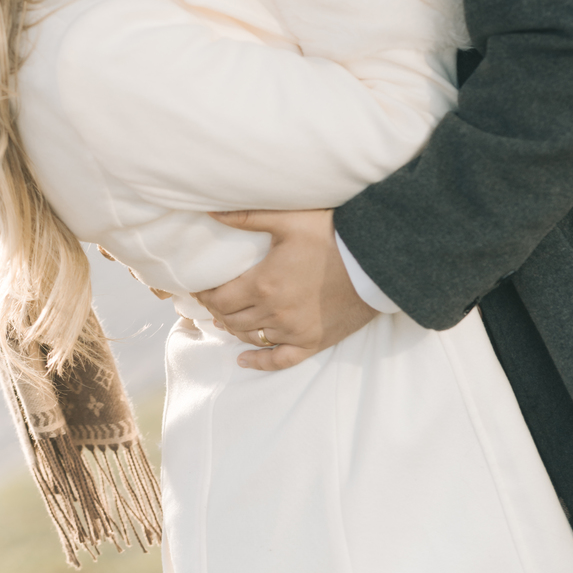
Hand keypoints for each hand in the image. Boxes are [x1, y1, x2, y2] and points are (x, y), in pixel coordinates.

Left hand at [193, 209, 376, 370]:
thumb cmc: (331, 235)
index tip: (198, 288)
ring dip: (234, 328)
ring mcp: (294, 331)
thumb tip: (211, 210)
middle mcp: (275, 313)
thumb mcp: (288, 219)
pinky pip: (281, 360)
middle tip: (211, 300)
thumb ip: (247, 216)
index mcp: (264, 284)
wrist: (374, 262)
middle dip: (216, 310)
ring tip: (225, 318)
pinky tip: (244, 359)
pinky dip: (260, 362)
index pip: (219, 298)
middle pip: (232, 319)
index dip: (204, 295)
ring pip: (251, 337)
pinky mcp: (314, 342)